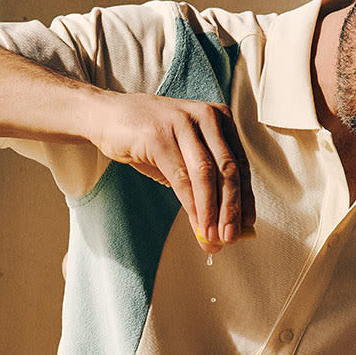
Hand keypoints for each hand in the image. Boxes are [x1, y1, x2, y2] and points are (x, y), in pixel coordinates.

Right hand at [91, 91, 254, 251]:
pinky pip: (181, 178)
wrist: (107, 116)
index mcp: (219, 118)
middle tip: (231, 238)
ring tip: (213, 237)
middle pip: (228, 170)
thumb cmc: (149, 138)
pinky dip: (191, 205)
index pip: (240, 163)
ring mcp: (182, 123)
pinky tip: (196, 224)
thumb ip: (204, 182)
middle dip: (232, 209)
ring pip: (206, 175)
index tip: (248, 224)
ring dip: (212, 212)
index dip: (246, 197)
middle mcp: (206, 116)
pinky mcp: (159, 136)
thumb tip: (220, 224)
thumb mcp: (183, 155)